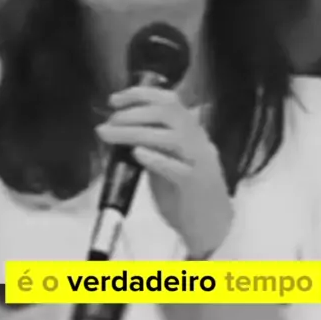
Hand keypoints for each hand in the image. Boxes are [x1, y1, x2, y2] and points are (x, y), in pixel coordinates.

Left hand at [96, 86, 232, 257]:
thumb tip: (118, 128)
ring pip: (170, 137)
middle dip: (133, 112)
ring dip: (134, 132)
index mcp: (191, 130)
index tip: (114, 100)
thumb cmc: (185, 191)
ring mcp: (199, 161)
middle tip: (109, 121)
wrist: (211, 225)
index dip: (140, 94)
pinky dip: (155, 158)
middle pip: (168, 113)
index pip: (169, 100)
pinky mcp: (195, 185)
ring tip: (109, 135)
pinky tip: (136, 154)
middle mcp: (198, 140)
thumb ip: (152, 142)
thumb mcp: (168, 158)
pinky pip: (176, 168)